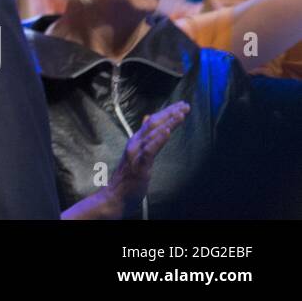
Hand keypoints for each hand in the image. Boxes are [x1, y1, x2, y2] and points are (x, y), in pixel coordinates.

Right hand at [104, 102, 189, 216]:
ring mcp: (137, 153)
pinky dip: (158, 140)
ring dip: (168, 123)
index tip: (181, 105)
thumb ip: (145, 136)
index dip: (167, 112)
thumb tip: (148, 118)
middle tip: (185, 105)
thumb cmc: (128, 175)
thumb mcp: (138, 153)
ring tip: (180, 114)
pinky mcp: (140, 165)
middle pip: (154, 123)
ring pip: (153, 134)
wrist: (116, 195)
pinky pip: (150, 150)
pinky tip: (167, 131)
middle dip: (170, 113)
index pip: (153, 121)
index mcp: (136, 140)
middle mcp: (135, 143)